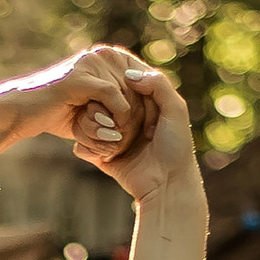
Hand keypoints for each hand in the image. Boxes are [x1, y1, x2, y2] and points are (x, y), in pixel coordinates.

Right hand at [0, 43, 159, 186]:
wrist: (23, 113)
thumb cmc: (58, 113)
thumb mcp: (95, 108)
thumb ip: (119, 103)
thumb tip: (148, 107)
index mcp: (111, 57)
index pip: (147, 81)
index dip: (151, 109)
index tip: (149, 133)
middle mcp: (106, 54)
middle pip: (141, 90)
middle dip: (140, 119)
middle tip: (129, 143)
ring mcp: (94, 62)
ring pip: (130, 96)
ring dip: (126, 125)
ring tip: (116, 144)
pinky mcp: (83, 77)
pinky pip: (114, 97)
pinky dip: (116, 120)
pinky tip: (107, 136)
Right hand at [71, 59, 198, 204]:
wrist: (166, 186)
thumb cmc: (175, 148)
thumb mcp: (176, 110)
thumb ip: (158, 85)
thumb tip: (127, 73)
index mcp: (143, 106)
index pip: (120, 87)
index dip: (118, 88)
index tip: (120, 93)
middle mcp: (126, 120)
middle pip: (99, 104)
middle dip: (100, 109)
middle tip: (110, 119)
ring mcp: (112, 139)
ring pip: (87, 123)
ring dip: (91, 128)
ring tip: (106, 135)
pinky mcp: (102, 157)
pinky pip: (83, 147)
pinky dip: (88, 147)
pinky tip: (102, 152)